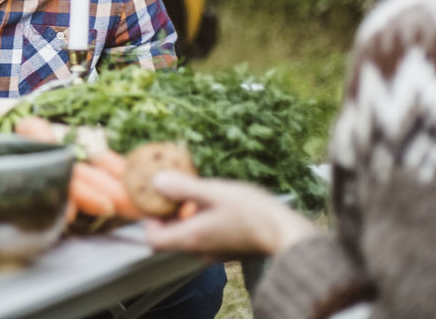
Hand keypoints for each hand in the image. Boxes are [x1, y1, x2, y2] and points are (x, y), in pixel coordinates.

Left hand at [142, 171, 319, 257]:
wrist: (286, 234)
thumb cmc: (253, 213)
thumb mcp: (215, 192)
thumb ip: (184, 188)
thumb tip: (156, 181)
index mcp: (192, 238)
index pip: (153, 240)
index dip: (149, 221)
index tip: (155, 200)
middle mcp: (200, 250)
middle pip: (170, 236)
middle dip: (168, 214)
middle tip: (174, 190)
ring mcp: (214, 252)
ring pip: (188, 235)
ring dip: (186, 215)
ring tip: (196, 192)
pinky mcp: (227, 250)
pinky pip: (204, 236)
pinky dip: (201, 220)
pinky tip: (215, 203)